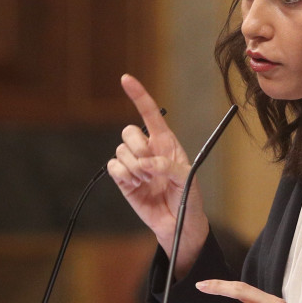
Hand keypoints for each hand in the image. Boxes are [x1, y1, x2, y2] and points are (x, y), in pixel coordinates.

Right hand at [107, 74, 207, 275]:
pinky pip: (113, 167)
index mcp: (166, 142)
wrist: (178, 224)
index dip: (138, 95)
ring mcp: (134, 163)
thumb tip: (145, 164)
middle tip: (150, 169)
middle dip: (138, 148)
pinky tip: (136, 186)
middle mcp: (148, 149)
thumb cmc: (187, 198)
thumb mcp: (186, 179)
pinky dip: (124, 176)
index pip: (150, 113)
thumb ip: (167, 167)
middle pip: (129, 132)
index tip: (126, 79)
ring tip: (147, 182)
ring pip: (121, 150)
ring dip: (134, 168)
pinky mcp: (123, 179)